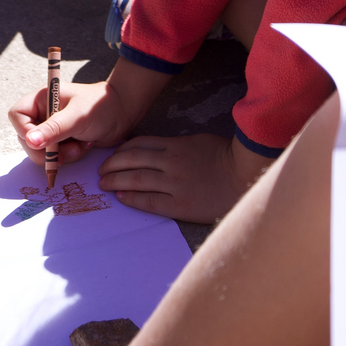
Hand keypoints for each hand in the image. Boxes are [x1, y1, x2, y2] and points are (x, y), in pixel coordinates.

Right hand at [10, 67, 147, 168]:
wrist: (123, 114)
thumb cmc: (100, 106)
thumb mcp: (77, 117)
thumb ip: (54, 129)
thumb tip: (29, 141)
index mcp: (42, 99)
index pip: (17, 115)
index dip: (25, 131)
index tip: (41, 142)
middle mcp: (43, 114)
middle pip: (26, 139)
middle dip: (46, 150)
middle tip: (65, 153)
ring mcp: (51, 129)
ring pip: (40, 151)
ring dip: (59, 155)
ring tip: (80, 147)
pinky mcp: (61, 142)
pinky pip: (54, 157)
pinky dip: (67, 157)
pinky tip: (82, 147)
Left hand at [97, 132, 272, 220]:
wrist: (244, 176)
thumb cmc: (225, 157)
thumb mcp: (199, 141)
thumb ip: (176, 146)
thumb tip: (155, 151)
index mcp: (176, 145)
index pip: (140, 145)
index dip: (122, 150)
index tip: (112, 155)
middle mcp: (172, 163)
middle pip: (133, 161)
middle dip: (113, 165)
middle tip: (101, 171)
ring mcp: (175, 184)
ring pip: (137, 180)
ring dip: (117, 181)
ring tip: (105, 184)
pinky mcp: (180, 204)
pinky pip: (150, 201)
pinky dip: (134, 199)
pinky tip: (122, 198)